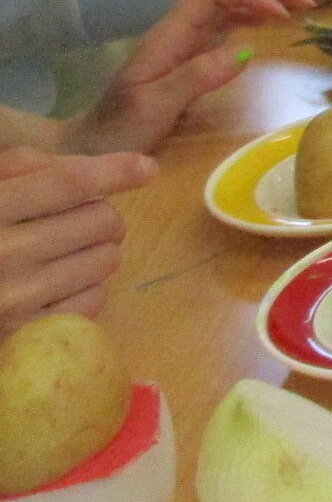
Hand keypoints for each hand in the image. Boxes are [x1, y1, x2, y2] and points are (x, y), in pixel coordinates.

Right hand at [0, 148, 153, 334]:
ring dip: (98, 252)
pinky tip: (58, 286)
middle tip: (81, 223)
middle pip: (101, 219)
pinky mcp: (30, 334)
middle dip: (102, 216)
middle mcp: (2, 254)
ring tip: (65, 255)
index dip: (112, 171)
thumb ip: (27, 169)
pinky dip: (87, 289)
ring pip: (107, 259)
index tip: (146, 168)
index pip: (64, 182)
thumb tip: (96, 169)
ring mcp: (15, 299)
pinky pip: (96, 299)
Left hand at [63, 0, 314, 156]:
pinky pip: (228, 20)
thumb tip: (246, 50)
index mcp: (168, 35)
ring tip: (301, 6)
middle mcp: (178, 29)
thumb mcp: (155, 108)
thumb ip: (196, 77)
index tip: (283, 16)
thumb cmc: (120, 130)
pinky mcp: (194, 53)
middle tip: (307, 1)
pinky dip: (256, 13)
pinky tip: (275, 23)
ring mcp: (186, 39)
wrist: (94, 145)